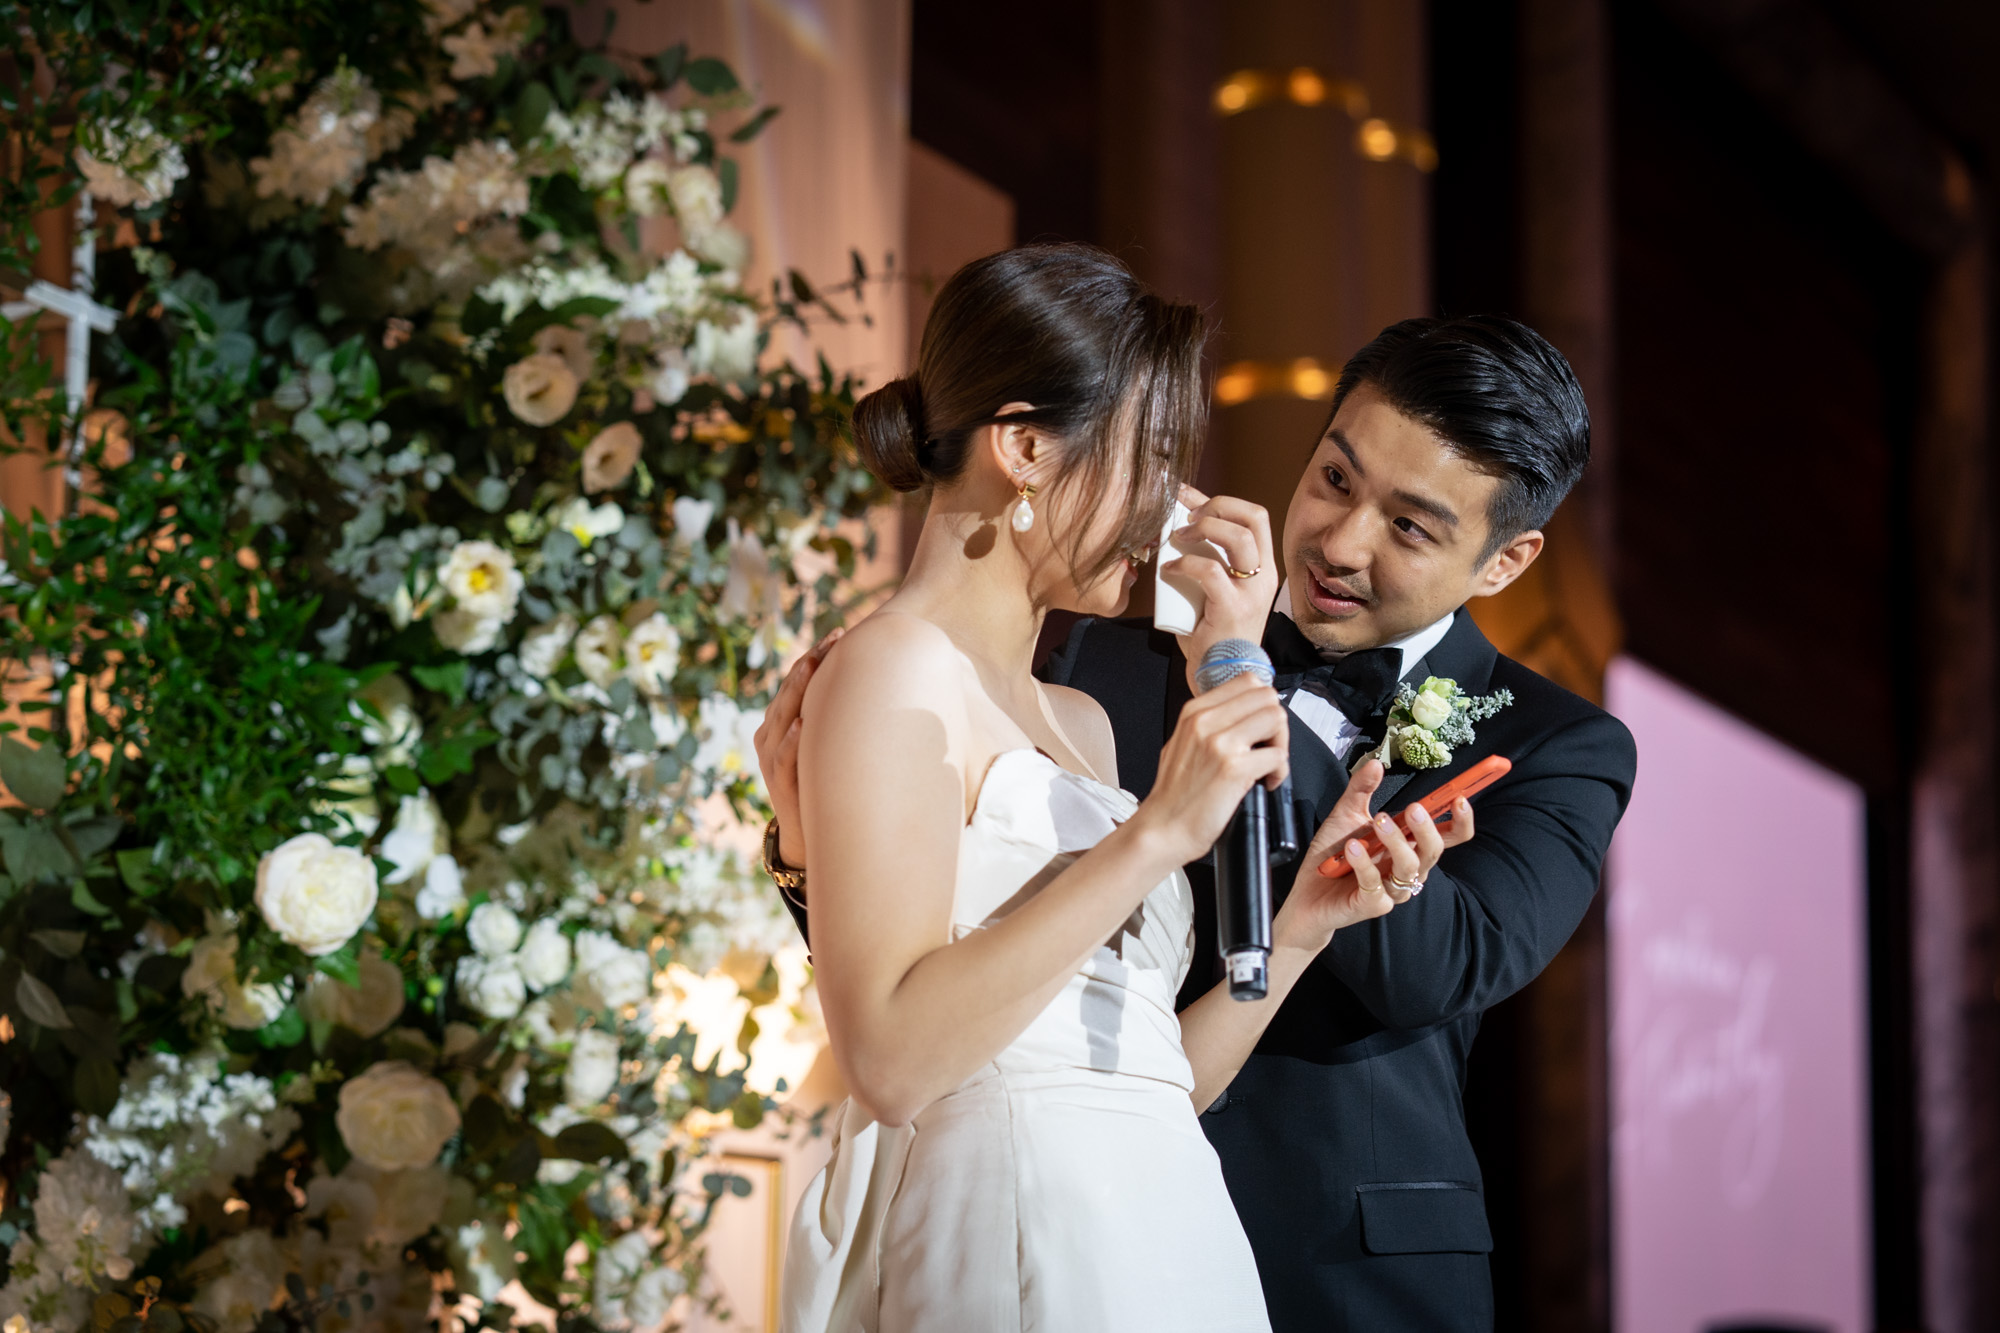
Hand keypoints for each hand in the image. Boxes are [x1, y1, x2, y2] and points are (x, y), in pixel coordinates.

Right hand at [751, 629, 843, 865]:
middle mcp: (773, 735)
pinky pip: (782, 758)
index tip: (840, 633)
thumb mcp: (834, 748)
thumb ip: (846, 721)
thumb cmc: (829, 786)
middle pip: (790, 690)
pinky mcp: (779, 784)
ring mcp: (772, 758)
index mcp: (784, 721)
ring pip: (781, 716)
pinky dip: (790, 741)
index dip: (817, 655)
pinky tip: (801, 724)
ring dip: (796, 689)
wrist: (813, 838)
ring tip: (812, 665)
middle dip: (810, 662)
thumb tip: (891, 687)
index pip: (799, 680)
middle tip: (833, 639)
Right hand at [1131, 673, 1290, 865]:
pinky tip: (1265, 783)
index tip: (1260, 726)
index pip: (1247, 681)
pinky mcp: (1234, 768)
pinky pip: (1278, 756)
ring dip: (1280, 744)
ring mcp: (1220, 743)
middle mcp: (1206, 721)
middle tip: (1267, 746)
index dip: (1262, 704)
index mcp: (1194, 712)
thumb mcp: (1182, 742)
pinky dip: (1279, 772)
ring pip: (1276, 719)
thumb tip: (1244, 714)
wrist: (1163, 828)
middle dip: (1275, 723)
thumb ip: (1210, 723)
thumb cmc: (1174, 793)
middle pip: (1267, 697)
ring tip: (1267, 764)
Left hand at [1166, 483, 1279, 687]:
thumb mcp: (1215, 591)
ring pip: (1239, 537)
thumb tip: (1176, 530)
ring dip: (1204, 528)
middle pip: (1253, 517)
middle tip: (1187, 517)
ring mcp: (1251, 591)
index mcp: (1263, 568)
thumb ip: (1207, 563)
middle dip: (1217, 506)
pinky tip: (1168, 569)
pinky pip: (1210, 571)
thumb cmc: (1213, 634)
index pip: (1254, 516)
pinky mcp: (1233, 607)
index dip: (1221, 500)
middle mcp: (1264, 576)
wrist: (1222, 675)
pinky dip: (1185, 563)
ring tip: (1178, 537)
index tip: (1189, 498)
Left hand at [1272, 758, 1477, 952]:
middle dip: (1426, 828)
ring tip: (1378, 821)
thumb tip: (1376, 763)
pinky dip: (1364, 864)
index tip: (1460, 798)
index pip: (1447, 836)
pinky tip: (1353, 848)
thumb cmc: (1334, 855)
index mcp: (1409, 846)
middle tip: (1412, 808)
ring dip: (1395, 842)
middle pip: (1434, 851)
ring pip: (1409, 867)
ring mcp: (1393, 889)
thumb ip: (1361, 790)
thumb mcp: (1346, 815)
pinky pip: (1375, 884)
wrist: (1307, 892)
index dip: (1461, 820)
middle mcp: (1408, 869)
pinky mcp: (1373, 905)